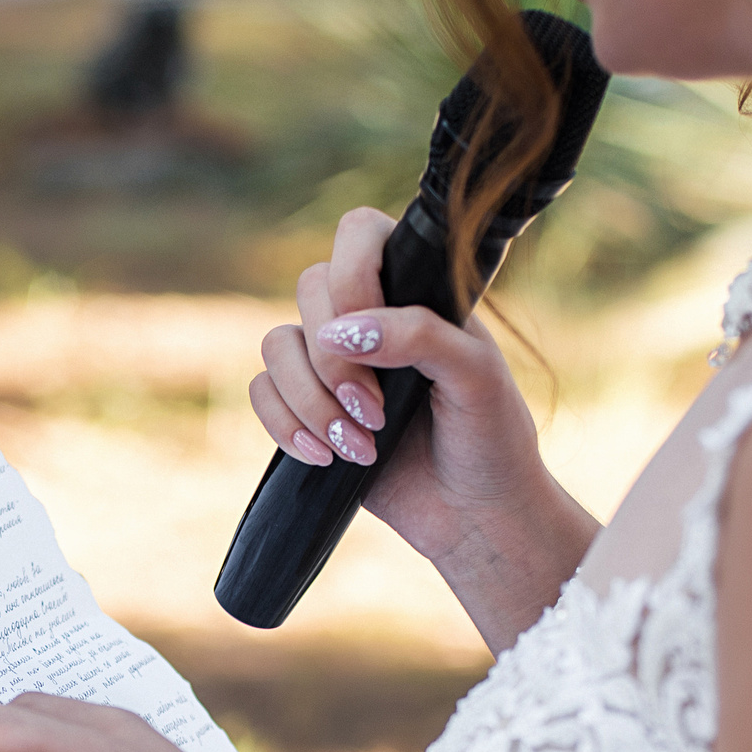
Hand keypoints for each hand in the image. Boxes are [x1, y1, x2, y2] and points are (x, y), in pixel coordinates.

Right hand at [250, 208, 599, 650]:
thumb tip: (338, 332)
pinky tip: (326, 458)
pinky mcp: (306, 408)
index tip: (367, 331)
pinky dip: (285, 426)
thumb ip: (418, 335)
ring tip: (359, 446)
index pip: (359, 234)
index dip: (350, 274)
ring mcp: (332, 362)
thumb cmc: (490, 440)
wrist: (475, 517)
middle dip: (333, 363)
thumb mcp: (474, 376)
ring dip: (309, 401)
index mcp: (415, 290)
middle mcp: (368, 317)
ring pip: (276, 345)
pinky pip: (262, 393)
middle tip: (375, 412)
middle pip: (308, 291)